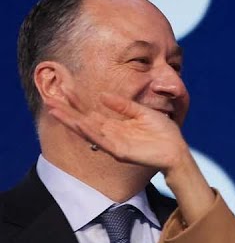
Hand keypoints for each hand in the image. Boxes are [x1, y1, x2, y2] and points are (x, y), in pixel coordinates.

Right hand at [46, 91, 191, 173]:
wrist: (177, 150)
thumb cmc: (163, 132)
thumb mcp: (143, 112)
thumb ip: (123, 105)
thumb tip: (102, 95)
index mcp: (116, 125)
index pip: (91, 113)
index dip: (78, 103)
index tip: (65, 90)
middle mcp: (111, 134)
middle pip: (84, 122)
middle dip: (67, 112)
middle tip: (49, 101)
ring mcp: (114, 144)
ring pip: (88, 131)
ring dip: (71, 122)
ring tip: (55, 111)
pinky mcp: (121, 152)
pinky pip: (102, 141)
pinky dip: (90, 132)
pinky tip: (78, 124)